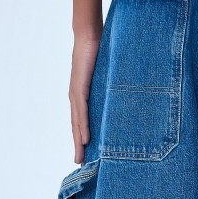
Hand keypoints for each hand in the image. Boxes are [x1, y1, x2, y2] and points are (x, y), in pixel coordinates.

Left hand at [69, 33, 100, 163]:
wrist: (88, 35)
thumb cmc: (98, 51)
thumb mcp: (106, 75)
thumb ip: (109, 86)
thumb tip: (122, 94)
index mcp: (81, 95)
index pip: (81, 120)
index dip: (82, 137)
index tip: (85, 153)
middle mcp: (76, 97)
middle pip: (76, 126)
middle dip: (78, 146)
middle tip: (80, 164)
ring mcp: (76, 93)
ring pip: (77, 123)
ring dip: (78, 141)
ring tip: (80, 157)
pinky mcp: (79, 88)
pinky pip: (81, 111)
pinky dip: (82, 126)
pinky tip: (84, 140)